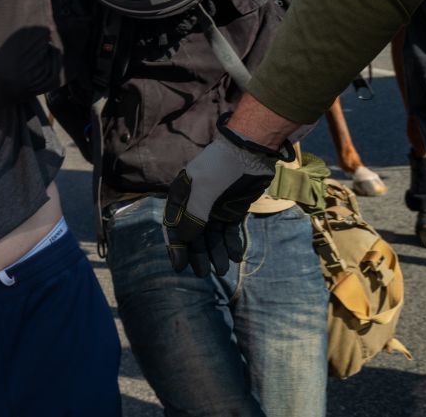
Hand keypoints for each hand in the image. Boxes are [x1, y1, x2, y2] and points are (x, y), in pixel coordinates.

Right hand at [162, 134, 278, 276]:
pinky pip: (229, 232)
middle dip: (197, 254)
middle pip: (193, 234)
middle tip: (203, 274)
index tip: (180, 266)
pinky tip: (235, 256)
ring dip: (215, 252)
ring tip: (223, 270)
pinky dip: (230, 244)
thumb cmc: (222, 166)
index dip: (176, 246)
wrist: (251, 151)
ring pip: (212, 236)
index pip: (174, 225)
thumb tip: (185, 240)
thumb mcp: (204, 188)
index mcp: (182, 195)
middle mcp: (196, 203)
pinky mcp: (233, 210)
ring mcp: (215, 208)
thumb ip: (195, 215)